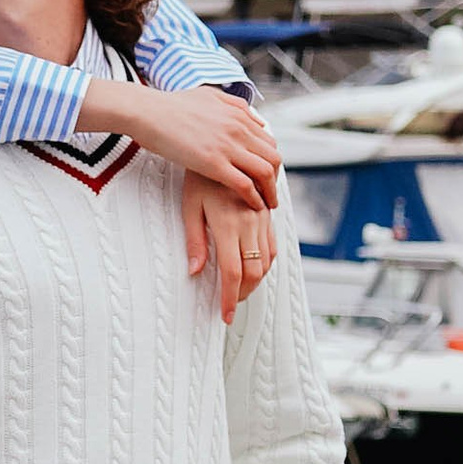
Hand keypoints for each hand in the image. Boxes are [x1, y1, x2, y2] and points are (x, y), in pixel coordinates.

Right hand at [79, 79, 278, 205]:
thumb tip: (255, 117)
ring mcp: (227, 146)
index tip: (266, 175)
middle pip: (273, 158)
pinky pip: (245, 184)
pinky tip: (252, 206)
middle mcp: (238, 129)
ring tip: (267, 205)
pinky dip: (254, 198)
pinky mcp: (213, 163)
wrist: (148, 112)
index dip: (271, 161)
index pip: (269, 141)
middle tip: (270, 194)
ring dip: (269, 192)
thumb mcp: (209, 95)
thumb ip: (234, 104)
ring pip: (264, 172)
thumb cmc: (171, 105)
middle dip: (275, 179)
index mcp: (238, 114)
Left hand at [184, 181, 278, 321]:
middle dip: (242, 295)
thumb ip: (195, 240)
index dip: (229, 298)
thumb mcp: (190, 206)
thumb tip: (195, 272)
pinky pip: (272, 247)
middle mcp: (249, 224)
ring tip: (238, 291)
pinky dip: (265, 264)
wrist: (224, 147)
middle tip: (229, 305)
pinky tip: (253, 270)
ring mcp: (261, 219)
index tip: (225, 316)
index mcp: (228, 224)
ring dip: (254, 282)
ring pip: (266, 262)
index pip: (232, 272)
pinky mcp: (267, 215)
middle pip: (253, 272)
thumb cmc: (200, 178)